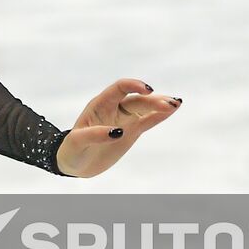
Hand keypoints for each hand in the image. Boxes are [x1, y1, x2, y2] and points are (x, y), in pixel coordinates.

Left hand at [55, 79, 179, 177]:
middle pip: (136, 100)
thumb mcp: (78, 142)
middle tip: (169, 104)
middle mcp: (114, 108)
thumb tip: (117, 131)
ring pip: (145, 108)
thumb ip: (95, 135)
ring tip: (176, 103)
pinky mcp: (132, 131)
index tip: (147, 90)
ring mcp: (124, 119)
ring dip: (160, 105)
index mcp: (99, 104)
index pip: (119, 88)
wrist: (76, 162)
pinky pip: (147, 121)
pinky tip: (172, 109)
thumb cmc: (72, 149)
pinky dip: (159, 116)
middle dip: (152, 100)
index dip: (133, 85)